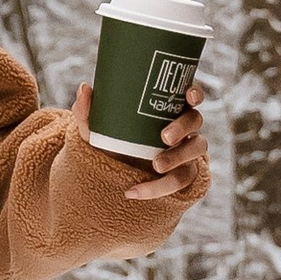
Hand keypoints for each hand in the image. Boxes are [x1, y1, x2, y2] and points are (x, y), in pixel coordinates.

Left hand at [69, 77, 206, 201]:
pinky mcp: (182, 174)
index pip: (190, 96)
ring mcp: (185, 151)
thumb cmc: (108, 143)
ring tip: (156, 165)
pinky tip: (133, 191)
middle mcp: (181, 128)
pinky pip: (181, 181)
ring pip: (196, 150)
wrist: (107, 175)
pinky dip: (157, 187)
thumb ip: (88, 111)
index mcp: (166, 109)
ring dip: (178, 157)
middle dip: (183, 127)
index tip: (190, 95)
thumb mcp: (95, 129)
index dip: (195, 93)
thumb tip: (85, 88)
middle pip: (195, 121)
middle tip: (164, 136)